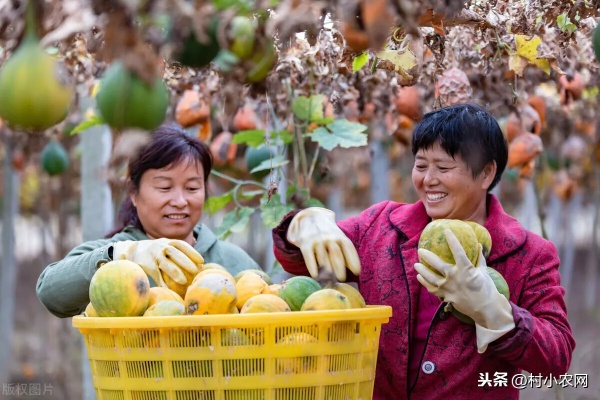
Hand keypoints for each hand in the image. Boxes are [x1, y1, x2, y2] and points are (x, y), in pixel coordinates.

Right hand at [113, 239, 202, 286]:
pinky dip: (162, 283)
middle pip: (174, 253)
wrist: (130, 249)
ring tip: (184, 281)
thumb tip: (197, 264)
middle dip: (186, 261)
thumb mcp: (164, 245)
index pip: (181, 245)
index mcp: (167, 241)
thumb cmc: (154, 250)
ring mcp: (152, 256)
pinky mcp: (145, 265)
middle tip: (195, 270)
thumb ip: (176, 251)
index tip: (202, 261)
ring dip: (175, 273)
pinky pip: (156, 275)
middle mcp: (160, 246)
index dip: (192, 252)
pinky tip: (169, 290)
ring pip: (165, 264)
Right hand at [287, 207, 360, 281]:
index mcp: (340, 236)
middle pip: (336, 254)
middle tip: (342, 279)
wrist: (309, 218)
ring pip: (323, 258)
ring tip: (329, 280)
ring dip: (326, 271)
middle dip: (340, 268)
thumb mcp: (338, 237)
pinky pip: (309, 257)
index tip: (357, 272)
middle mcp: (329, 238)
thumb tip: (355, 272)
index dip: (353, 260)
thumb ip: (345, 251)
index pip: (348, 248)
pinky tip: (315, 276)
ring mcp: (317, 240)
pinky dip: (312, 267)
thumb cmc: (328, 234)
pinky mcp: (305, 243)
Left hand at [414, 229, 514, 352]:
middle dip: (427, 256)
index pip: (458, 251)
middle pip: (437, 265)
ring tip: (416, 265)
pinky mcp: (446, 296)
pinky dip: (425, 284)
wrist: (486, 309)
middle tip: (420, 251)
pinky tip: (420, 278)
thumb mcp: (483, 272)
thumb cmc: (486, 289)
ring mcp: (449, 288)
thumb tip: (479, 244)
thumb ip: (479, 258)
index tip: (446, 231)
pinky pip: (433, 289)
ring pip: (431, 278)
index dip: (452, 240)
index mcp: (466, 269)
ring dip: (422, 271)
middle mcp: (455, 277)